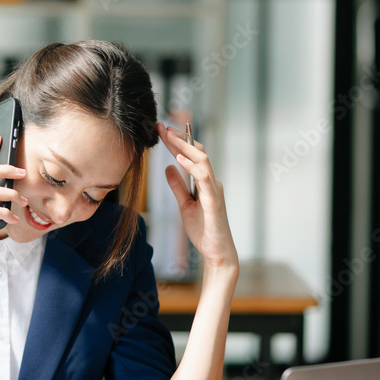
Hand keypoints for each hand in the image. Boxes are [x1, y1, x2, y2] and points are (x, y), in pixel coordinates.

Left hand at [157, 121, 237, 270]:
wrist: (216, 253)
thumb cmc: (204, 230)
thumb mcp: (184, 205)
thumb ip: (178, 186)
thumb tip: (168, 167)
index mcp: (205, 182)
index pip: (191, 156)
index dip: (177, 142)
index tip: (162, 130)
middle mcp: (212, 182)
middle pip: (198, 152)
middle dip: (180, 138)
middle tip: (163, 127)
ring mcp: (214, 190)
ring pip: (202, 160)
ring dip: (185, 147)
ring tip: (169, 136)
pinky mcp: (214, 201)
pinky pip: (204, 179)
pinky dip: (192, 167)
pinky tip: (179, 159)